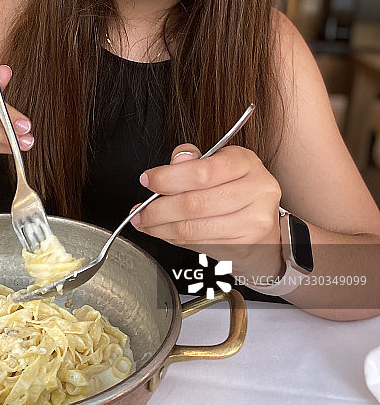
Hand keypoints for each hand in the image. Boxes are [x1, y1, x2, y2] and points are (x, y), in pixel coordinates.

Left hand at [133, 144, 283, 280]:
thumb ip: (194, 161)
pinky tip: (164, 232)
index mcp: (245, 162)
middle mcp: (256, 189)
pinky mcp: (245, 244)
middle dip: (158, 209)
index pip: (201, 172)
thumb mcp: (218, 164)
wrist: (263, 223)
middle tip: (140, 210)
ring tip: (146, 222)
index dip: (168, 178)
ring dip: (161, 227)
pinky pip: (199, 243)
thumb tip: (177, 160)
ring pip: (194, 228)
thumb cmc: (235, 189)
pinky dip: (174, 239)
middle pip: (194, 203)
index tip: (148, 180)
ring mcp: (254, 220)